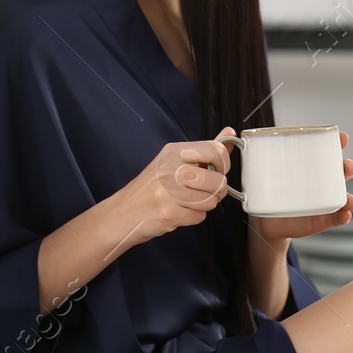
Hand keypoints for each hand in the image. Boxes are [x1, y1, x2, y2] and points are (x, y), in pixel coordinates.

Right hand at [107, 133, 233, 246]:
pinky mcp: (169, 211)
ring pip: (211, 201)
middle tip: (200, 191)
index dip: (223, 165)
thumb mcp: (174, 161)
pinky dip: (191, 218)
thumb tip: (229, 135)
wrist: (123, 212)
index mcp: (174, 151)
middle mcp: (171, 166)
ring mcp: (169, 189)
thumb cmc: (151, 188)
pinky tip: (177, 212)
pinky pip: (199, 216)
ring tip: (185, 202)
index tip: (214, 171)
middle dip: (215, 192)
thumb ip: (205, 150)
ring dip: (202, 206)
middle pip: (218, 181)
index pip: (216, 150)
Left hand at [254, 128, 352, 240]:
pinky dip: (342, 217)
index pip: (326, 151)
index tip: (342, 137)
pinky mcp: (318, 220)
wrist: (264, 221)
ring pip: (341, 196)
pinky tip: (345, 214)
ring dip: (349, 196)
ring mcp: (321, 202)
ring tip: (350, 199)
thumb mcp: (258, 172)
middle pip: (339, 172)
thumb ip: (247, 153)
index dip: (337, 142)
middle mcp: (320, 182)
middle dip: (347, 168)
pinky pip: (334, 219)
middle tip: (346, 166)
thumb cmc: (266, 190)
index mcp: (309, 166)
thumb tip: (230, 132)